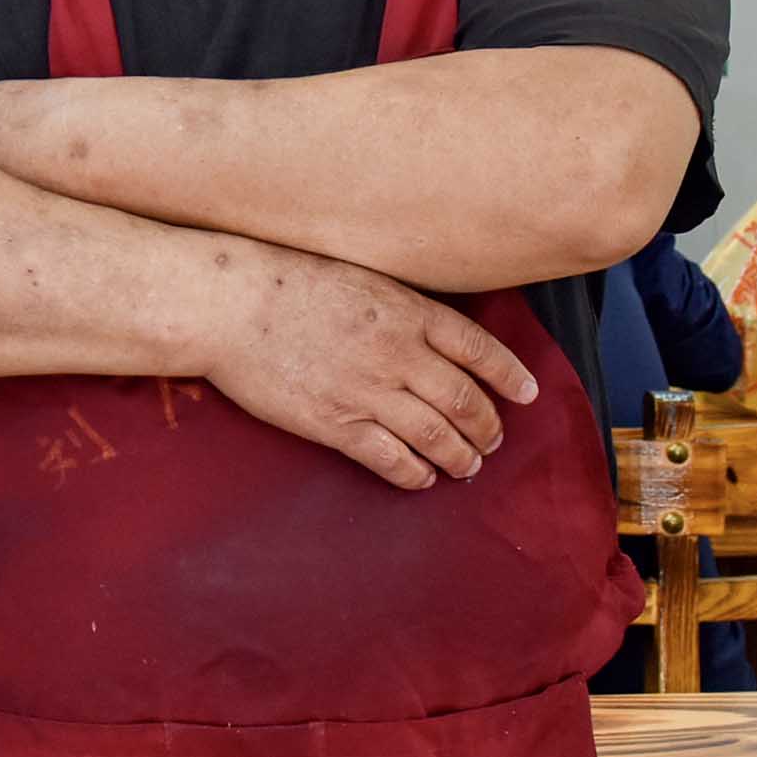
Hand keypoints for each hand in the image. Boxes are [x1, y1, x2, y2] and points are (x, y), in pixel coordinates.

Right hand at [195, 241, 541, 491]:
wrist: (229, 304)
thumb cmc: (284, 281)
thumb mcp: (359, 278)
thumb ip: (398, 307)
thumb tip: (429, 333)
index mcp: (407, 312)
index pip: (479, 348)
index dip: (509, 375)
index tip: (526, 393)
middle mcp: (398, 353)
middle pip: (465, 400)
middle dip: (488, 426)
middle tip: (493, 440)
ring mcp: (368, 390)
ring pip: (437, 435)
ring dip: (461, 456)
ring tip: (468, 466)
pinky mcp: (335, 423)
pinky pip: (391, 458)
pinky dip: (415, 473)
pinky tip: (422, 478)